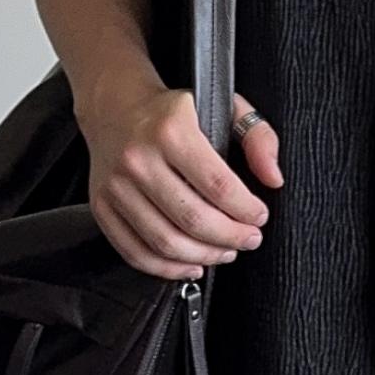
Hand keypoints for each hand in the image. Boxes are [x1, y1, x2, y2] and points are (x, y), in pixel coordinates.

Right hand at [79, 82, 281, 279]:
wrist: (114, 107)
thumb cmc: (174, 112)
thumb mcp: (224, 106)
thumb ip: (257, 136)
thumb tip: (273, 177)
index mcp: (170, 130)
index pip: (217, 186)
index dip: (245, 210)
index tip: (259, 217)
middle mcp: (138, 158)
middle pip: (193, 220)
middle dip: (230, 238)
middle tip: (248, 239)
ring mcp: (116, 186)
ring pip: (165, 242)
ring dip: (204, 256)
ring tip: (225, 252)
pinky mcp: (102, 207)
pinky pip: (136, 252)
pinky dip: (168, 269)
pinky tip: (192, 265)